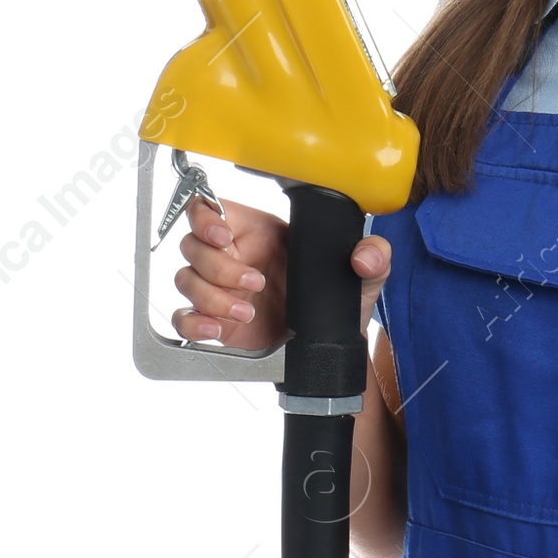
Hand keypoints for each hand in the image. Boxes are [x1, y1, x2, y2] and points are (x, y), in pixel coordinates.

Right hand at [171, 197, 392, 346]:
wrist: (330, 348)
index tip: (223, 236)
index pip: (210, 209)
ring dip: (211, 296)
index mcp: (260, 233)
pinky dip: (193, 323)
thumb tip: (366, 255)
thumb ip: (374, 258)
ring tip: (248, 311)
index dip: (205, 218)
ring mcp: (220, 289)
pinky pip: (183, 317)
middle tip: (255, 283)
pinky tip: (217, 329)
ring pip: (186, 280)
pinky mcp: (214, 320)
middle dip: (219, 266)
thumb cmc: (338, 303)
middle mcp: (235, 256)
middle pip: (194, 246)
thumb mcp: (363, 278)